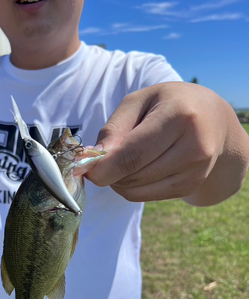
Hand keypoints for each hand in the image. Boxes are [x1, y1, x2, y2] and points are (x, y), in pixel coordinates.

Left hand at [86, 82, 231, 202]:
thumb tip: (93, 160)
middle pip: (133, 175)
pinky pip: (145, 196)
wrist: (214, 120)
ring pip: (136, 190)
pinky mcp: (190, 186)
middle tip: (101, 160)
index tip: (84, 170)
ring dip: (118, 180)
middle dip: (108, 172)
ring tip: (122, 160)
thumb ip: (114, 129)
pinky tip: (135, 169)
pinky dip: (131, 187)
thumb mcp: (139, 101)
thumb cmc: (169, 104)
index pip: (133, 155)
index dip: (104, 168)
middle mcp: (194, 147)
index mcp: (179, 117)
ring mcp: (195, 171)